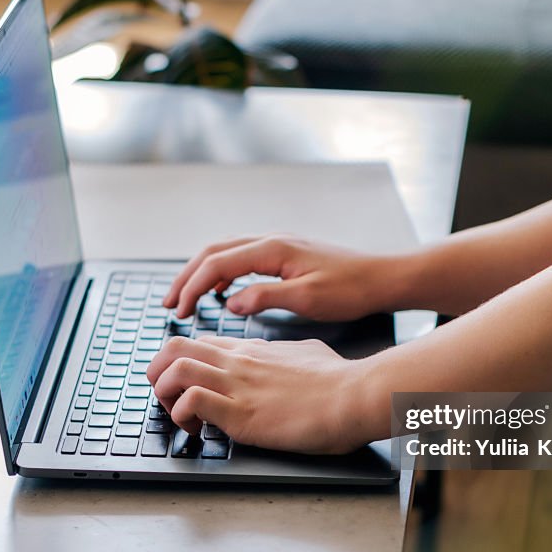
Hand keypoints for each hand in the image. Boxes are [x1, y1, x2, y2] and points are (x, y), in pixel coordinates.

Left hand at [146, 336, 382, 453]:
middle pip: (174, 347)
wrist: (355, 394)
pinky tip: (198, 429)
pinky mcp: (240, 412)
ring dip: (166, 395)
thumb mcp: (311, 353)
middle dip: (160, 372)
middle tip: (169, 397)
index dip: (184, 362)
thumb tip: (291, 358)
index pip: (201, 343)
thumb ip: (289, 355)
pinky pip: (190, 402)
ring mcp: (237, 384)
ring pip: (173, 370)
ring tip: (181, 416)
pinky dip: (183, 416)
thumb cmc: (341, 380)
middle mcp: (238, 361)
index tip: (189, 385)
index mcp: (254, 349)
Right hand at [162, 236, 406, 320]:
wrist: (382, 278)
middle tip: (169, 303)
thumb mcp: (307, 299)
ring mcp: (278, 245)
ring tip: (187, 298)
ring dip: (202, 274)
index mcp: (272, 249)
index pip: (217, 264)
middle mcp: (271, 241)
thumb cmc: (351, 289)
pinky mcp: (285, 255)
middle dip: (186, 277)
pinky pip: (243, 258)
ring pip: (226, 253)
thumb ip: (265, 297)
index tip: (178, 310)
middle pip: (213, 252)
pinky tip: (224, 293)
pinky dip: (223, 273)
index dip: (191, 287)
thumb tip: (230, 302)